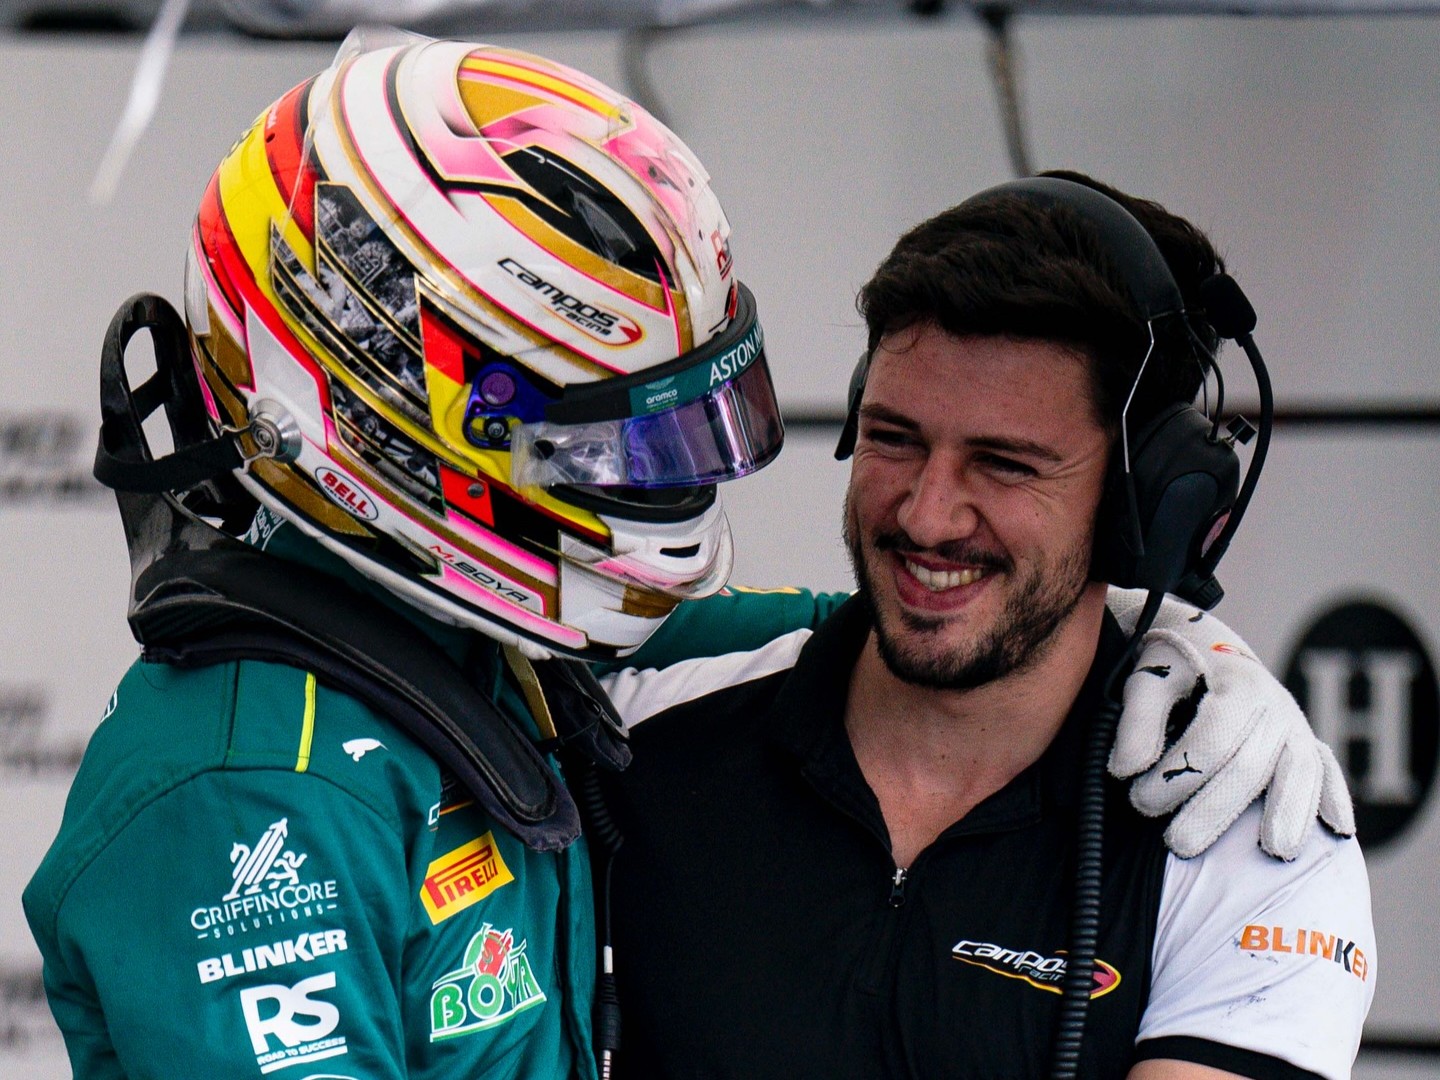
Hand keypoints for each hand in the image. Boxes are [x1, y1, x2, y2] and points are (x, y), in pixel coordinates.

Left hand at [1105, 587, 1355, 859]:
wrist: (1207, 648)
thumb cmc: (1173, 671)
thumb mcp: (1147, 681)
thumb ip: (1136, 722)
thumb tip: (1127, 769)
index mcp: (1235, 686)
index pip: (1210, 740)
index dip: (1175, 775)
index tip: (1139, 800)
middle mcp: (1274, 706)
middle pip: (1251, 766)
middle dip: (1214, 809)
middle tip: (1178, 844)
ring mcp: (1296, 727)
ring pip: (1301, 772)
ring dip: (1289, 814)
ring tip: (1274, 852)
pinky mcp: (1308, 744)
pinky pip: (1328, 772)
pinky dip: (1335, 799)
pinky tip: (1338, 831)